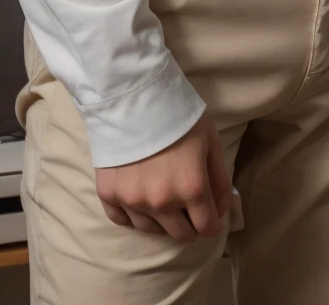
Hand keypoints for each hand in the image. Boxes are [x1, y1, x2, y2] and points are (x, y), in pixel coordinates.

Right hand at [95, 111, 230, 241]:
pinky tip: (138, 192)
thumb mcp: (211, 141)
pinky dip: (133, 213)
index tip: (208, 212)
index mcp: (191, 188)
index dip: (212, 221)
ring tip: (159, 190)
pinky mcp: (109, 195)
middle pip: (181, 235)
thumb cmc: (178, 114)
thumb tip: (220, 210)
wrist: (133, 94)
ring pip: (152, 230)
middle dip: (188, 222)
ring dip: (160, 218)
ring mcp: (133, 201)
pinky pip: (123, 220)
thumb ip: (220, 180)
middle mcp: (162, 202)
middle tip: (185, 200)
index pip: (208, 228)